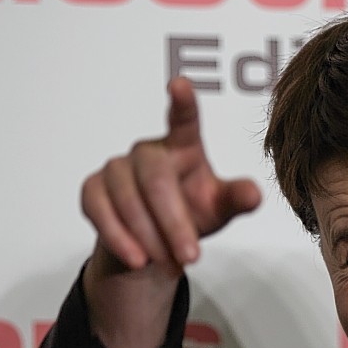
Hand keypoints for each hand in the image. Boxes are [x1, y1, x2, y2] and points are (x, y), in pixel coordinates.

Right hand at [81, 77, 261, 272]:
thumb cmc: (193, 213)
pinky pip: (99, 209)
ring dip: (148, 236)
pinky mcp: (93, 188)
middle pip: (156, 179)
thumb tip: (253, 195)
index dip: (182, 103)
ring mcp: (117, 168)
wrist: (156, 246)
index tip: (179, 85)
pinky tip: (137, 259)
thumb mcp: (220, 209)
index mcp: (183, 145)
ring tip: (169, 263)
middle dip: (173, 222)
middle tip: (190, 256)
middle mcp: (148, 151)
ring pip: (127, 198)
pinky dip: (118, 237)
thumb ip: (237, 199)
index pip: (184, 119)